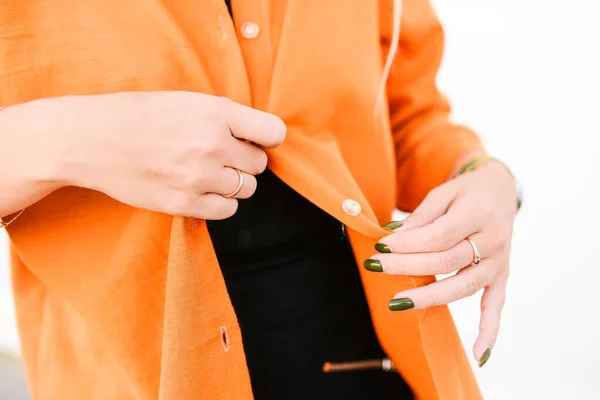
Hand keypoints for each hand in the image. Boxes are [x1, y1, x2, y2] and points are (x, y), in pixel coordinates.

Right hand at [48, 91, 285, 218]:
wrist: (91, 140)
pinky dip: (220, 202)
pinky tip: (202, 190)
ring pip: (246, 189)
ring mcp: (198, 177)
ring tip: (206, 172)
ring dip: (233, 182)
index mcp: (215, 113)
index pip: (274, 132)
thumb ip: (225, 117)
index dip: (268, 138)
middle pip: (259, 165)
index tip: (256, 140)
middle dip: (245, 160)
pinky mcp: (184, 203)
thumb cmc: (139, 115)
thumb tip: (260, 137)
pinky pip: (228, 210)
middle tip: (221, 156)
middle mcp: (211, 145)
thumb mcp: (186, 101)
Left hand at [364, 160, 516, 366]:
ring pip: (463, 285)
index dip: (408, 244)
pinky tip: (478, 355)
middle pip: (446, 260)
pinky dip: (489, 331)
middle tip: (375, 266)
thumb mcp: (443, 192)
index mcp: (478, 214)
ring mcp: (499, 262)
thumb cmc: (465, 192)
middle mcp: (493, 241)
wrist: (500, 191)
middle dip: (407, 266)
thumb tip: (393, 237)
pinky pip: (496, 306)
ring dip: (429, 297)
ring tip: (397, 303)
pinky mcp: (501, 276)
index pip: (438, 236)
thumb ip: (421, 216)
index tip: (381, 246)